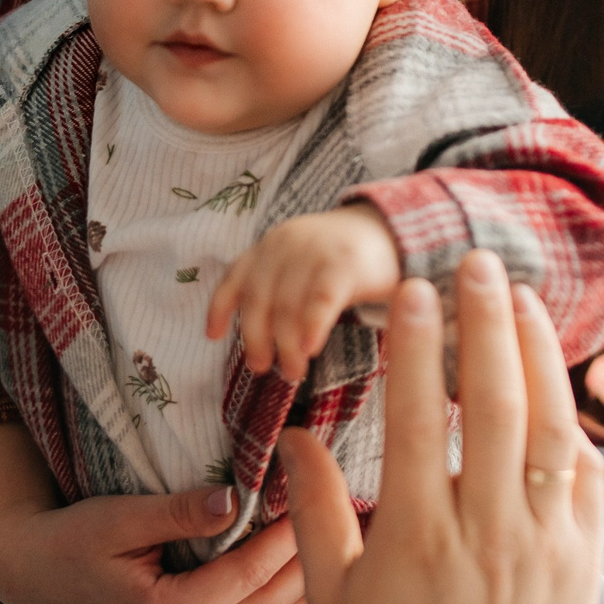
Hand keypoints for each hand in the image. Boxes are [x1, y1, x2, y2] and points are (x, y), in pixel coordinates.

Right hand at [0, 422, 309, 603]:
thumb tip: (238, 498)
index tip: (316, 501)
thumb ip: (179, 511)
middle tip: (341, 528)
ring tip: (336, 566)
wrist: (26, 574)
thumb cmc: (68, 539)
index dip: (287, 538)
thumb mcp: (118, 516)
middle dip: (307, 568)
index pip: (246, 575)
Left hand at [207, 208, 400, 383]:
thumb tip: (255, 338)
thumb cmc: (339, 260)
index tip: (214, 336)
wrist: (389, 231)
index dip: (220, 308)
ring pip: (288, 306)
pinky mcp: (344, 264)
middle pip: (259, 299)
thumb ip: (276, 287)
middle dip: (256, 339)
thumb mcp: (298, 264)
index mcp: (269, 247)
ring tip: (292, 371)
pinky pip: (320, 301)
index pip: (235, 278)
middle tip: (262, 368)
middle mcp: (286, 245)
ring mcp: (314, 252)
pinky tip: (310, 350)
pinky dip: (312, 327)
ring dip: (286, 344)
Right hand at [277, 251, 603, 603]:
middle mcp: (486, 531)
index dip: (417, 347)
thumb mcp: (334, 598)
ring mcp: (544, 543)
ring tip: (522, 298)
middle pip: (494, 403)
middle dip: (486, 322)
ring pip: (550, 428)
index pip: (418, 417)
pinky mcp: (584, 558)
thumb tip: (294, 435)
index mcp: (416, 537)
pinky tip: (555, 382)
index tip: (414, 293)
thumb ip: (314, 513)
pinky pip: (585, 474)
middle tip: (476, 264)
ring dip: (538, 354)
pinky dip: (572, 422)